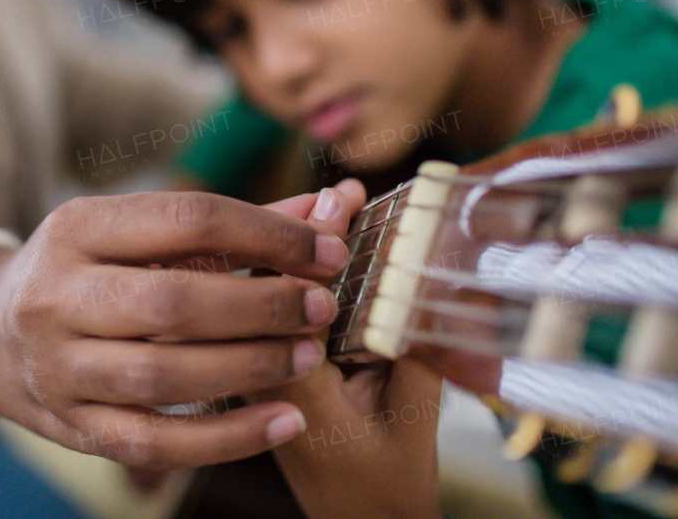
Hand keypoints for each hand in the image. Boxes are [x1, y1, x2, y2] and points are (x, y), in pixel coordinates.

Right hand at [0, 190, 359, 469]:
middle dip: (263, 305)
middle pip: (174, 301)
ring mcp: (58, 367)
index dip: (268, 234)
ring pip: (165, 375)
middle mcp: (57, 295)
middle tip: (321, 308)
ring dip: (252, 367)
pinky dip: (227, 438)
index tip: (327, 250)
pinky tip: (283, 420)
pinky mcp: (72, 426)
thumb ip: (229, 226)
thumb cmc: (86, 271)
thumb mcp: (135, 231)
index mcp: (77, 227)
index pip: (187, 220)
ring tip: (308, 356)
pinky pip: (156, 442)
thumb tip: (329, 210)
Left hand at [254, 179, 443, 518]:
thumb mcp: (413, 414)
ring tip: (331, 206)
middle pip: (262, 280)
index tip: (340, 197)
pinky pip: (266, 311)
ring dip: (292, 247)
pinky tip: (318, 248)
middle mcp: (255, 373)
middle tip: (340, 193)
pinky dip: (290, 276)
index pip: (287, 293)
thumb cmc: (385, 485)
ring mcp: (251, 371)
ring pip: (257, 290)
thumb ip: (416, 344)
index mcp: (285, 384)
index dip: (313, 239)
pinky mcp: (259, 371)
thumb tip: (426, 272)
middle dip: (299, 229)